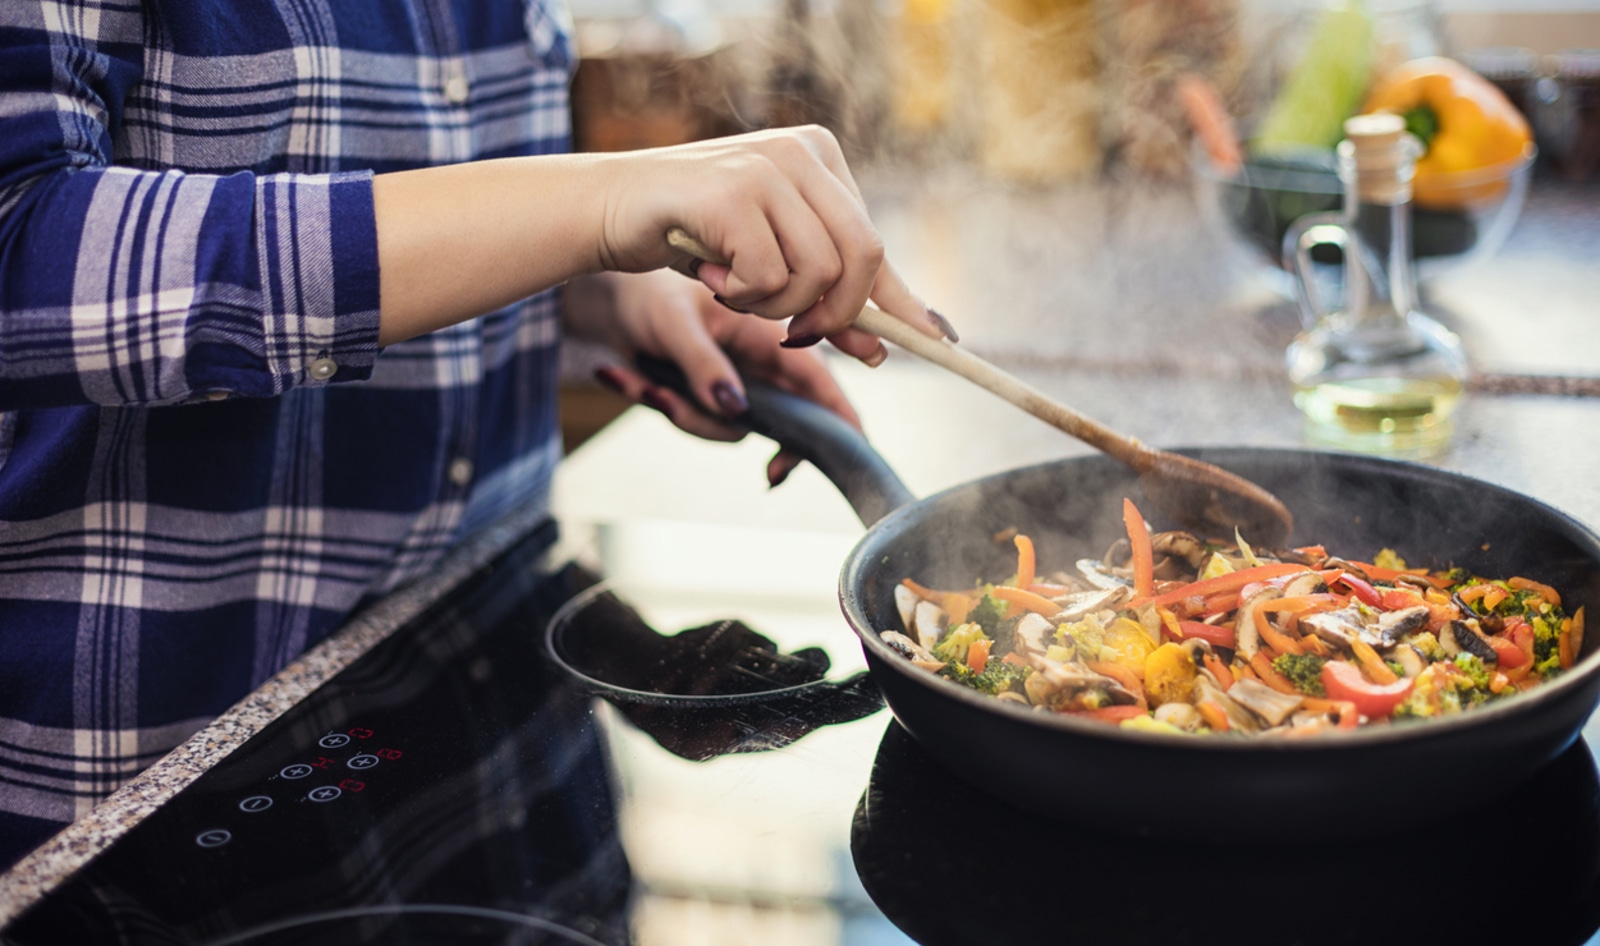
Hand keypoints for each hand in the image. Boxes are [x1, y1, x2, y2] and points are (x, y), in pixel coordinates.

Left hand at [565, 269, 855, 485]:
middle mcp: (758, 363)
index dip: (839, 417)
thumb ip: (704, 364)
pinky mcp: (704, 398)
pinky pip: (696, 421)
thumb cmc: (650, 294)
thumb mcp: (674, 323)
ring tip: (647, 384)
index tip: (848, 455)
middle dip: (761, 435)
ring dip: (688, 415)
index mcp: (768, 334)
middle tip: (770, 475)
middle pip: (785, 416)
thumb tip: (736, 411)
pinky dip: (660, 406)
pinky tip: (626, 378)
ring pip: (731, 426)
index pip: (817, 378)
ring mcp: (733, 383)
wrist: (610, 299)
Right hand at [590, 125, 945, 360]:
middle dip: (834, 314)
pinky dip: (741, 296)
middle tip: (796, 335)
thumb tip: (881, 349)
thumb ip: (824, 298)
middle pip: (862, 257)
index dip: (897, 300)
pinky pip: (769, 277)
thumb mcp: (770, 263)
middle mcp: (802, 153)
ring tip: (736, 288)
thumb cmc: (693, 234)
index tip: (934, 339)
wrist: (611, 208)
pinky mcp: (731, 195)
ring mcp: (767, 168)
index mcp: (821, 157)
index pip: (874, 241)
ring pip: (818, 273)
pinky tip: (711, 273)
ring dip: (775, 306)